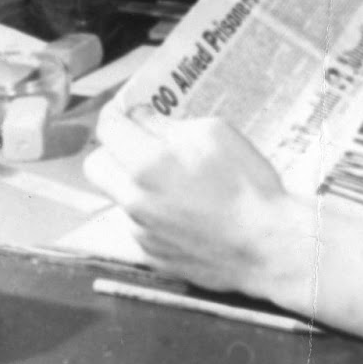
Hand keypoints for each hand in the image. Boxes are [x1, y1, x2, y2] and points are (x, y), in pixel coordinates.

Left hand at [83, 104, 308, 300]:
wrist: (266, 245)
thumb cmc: (248, 187)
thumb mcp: (216, 135)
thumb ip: (171, 125)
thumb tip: (144, 118)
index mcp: (147, 162)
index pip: (108, 128)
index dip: (116, 112)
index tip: (127, 109)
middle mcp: (134, 198)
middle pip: (96, 165)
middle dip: (113, 149)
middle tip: (141, 143)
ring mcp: (141, 229)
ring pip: (120, 196)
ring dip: (137, 183)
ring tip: (178, 182)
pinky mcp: (153, 254)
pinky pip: (140, 224)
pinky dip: (156, 213)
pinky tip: (189, 212)